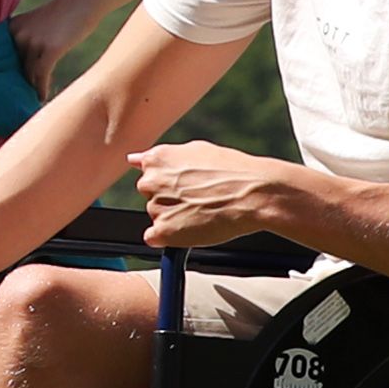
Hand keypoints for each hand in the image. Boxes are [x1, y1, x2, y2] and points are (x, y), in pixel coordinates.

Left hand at [8, 0, 93, 95]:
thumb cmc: (62, 14)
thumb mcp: (36, 25)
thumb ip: (26, 42)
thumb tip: (22, 69)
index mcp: (11, 27)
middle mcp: (18, 34)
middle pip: (10, 68)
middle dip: (12, 86)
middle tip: (11, 103)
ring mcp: (34, 41)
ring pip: (27, 74)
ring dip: (29, 90)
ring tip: (30, 103)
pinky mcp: (51, 48)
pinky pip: (42, 75)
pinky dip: (41, 89)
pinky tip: (42, 98)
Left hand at [134, 137, 314, 248]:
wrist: (254, 193)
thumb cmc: (233, 171)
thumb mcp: (196, 149)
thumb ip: (162, 157)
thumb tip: (134, 159)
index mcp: (156, 160)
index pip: (148, 173)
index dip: (169, 182)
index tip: (184, 187)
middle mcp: (150, 182)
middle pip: (150, 196)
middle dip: (169, 199)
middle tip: (197, 199)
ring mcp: (155, 207)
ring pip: (157, 216)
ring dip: (173, 217)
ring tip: (202, 211)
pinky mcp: (163, 232)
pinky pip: (155, 238)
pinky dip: (170, 237)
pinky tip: (192, 228)